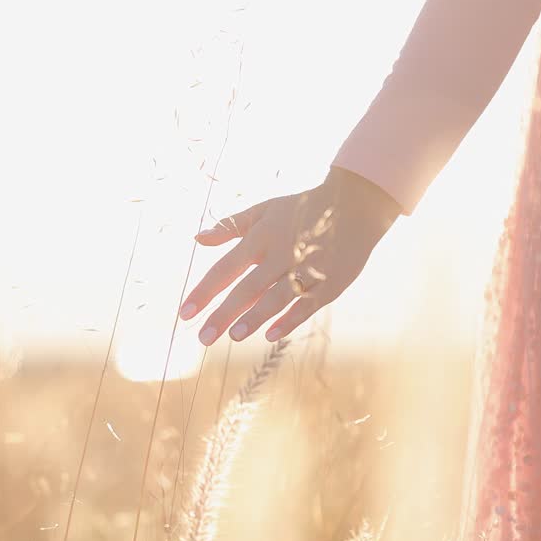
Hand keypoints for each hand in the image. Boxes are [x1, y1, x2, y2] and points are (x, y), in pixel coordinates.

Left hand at [179, 167, 401, 344]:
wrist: (355, 203)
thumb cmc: (302, 208)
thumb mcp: (264, 210)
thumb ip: (230, 226)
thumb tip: (197, 238)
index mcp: (260, 238)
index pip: (225, 269)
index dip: (204, 292)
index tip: (184, 313)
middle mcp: (280, 254)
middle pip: (247, 288)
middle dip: (223, 314)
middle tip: (203, 338)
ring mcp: (306, 269)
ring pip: (276, 298)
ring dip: (255, 317)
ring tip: (234, 336)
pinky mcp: (330, 283)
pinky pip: (306, 305)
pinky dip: (290, 319)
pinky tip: (271, 335)